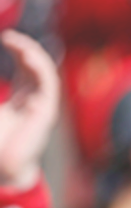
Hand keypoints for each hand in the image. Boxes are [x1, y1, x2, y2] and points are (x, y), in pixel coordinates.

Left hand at [0, 30, 58, 188]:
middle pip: (37, 69)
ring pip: (45, 74)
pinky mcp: (45, 113)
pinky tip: (28, 57)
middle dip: (26, 50)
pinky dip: (40, 69)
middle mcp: (33, 104)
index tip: (5, 38)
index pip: (25, 71)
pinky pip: (48, 85)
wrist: (0, 169)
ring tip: (19, 44)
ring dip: (34, 56)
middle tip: (10, 38)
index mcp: (20, 103)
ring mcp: (41, 108)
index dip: (19, 52)